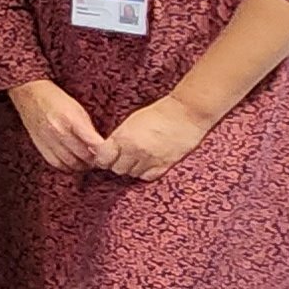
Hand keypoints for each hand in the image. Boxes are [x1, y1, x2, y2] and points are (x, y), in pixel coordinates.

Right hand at [8, 78, 107, 172]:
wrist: (29, 93)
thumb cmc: (55, 98)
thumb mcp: (77, 108)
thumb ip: (89, 127)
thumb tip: (101, 145)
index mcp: (72, 119)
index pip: (94, 143)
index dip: (104, 152)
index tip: (109, 153)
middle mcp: (59, 132)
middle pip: (84, 156)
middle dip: (95, 160)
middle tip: (101, 159)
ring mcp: (48, 140)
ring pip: (71, 163)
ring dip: (83, 165)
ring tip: (88, 161)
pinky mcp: (40, 146)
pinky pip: (57, 163)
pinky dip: (67, 167)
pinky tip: (73, 162)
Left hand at [95, 95, 219, 181]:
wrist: (187, 112)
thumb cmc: (159, 112)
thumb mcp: (131, 121)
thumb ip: (118, 137)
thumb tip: (104, 149)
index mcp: (123, 137)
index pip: (102, 158)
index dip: (102, 158)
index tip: (105, 156)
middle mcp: (134, 151)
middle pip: (116, 169)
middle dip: (117, 163)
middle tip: (123, 155)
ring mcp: (150, 159)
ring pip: (131, 174)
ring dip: (132, 168)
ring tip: (138, 157)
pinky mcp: (164, 165)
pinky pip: (147, 177)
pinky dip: (145, 172)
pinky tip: (149, 163)